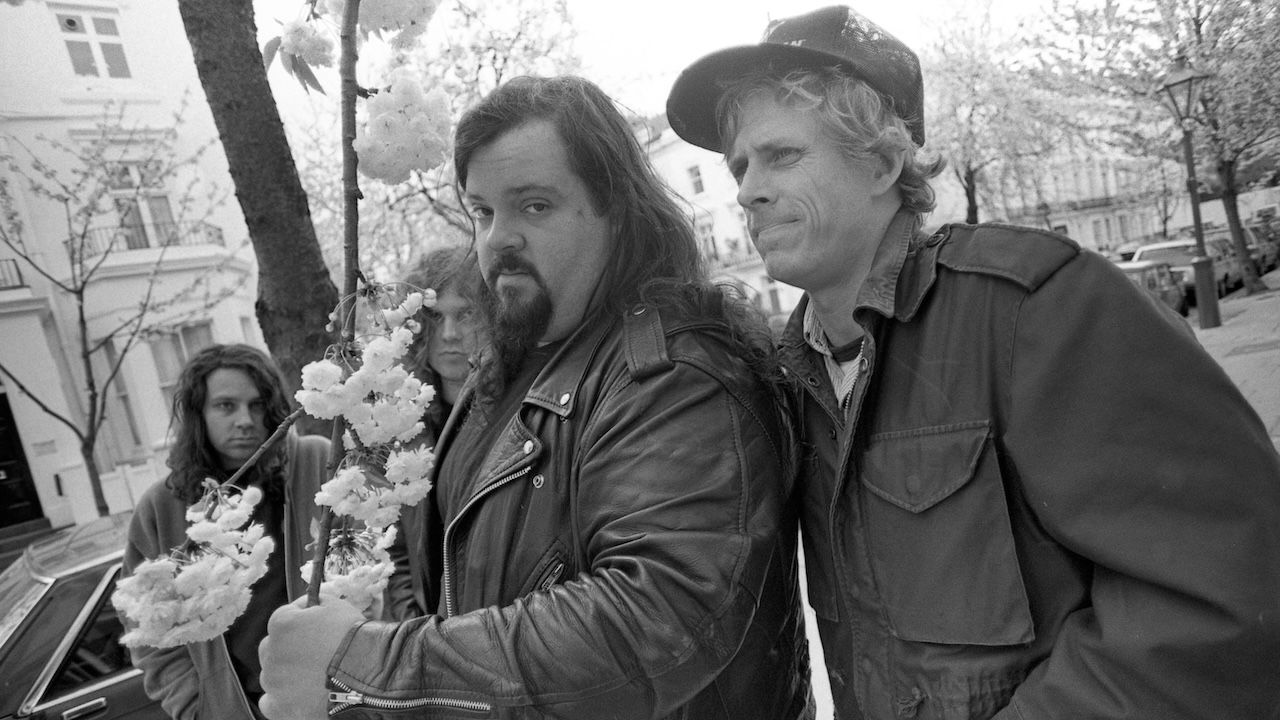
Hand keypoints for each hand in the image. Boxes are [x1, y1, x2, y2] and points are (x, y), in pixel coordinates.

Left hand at [258, 596, 363, 719]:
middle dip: (290, 646)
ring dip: (287, 672)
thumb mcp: (336, 606)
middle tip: (315, 652)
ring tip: (313, 676)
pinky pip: (270, 701)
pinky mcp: (279, 708)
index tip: (317, 624)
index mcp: (281, 624)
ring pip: (273, 674)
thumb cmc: (352, 638)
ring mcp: (273, 682)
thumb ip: (315, 602)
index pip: (285, 615)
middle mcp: (270, 652)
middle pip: (274, 646)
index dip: (302, 619)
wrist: (366, 674)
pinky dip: (282, 698)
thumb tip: (307, 605)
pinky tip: (300, 694)